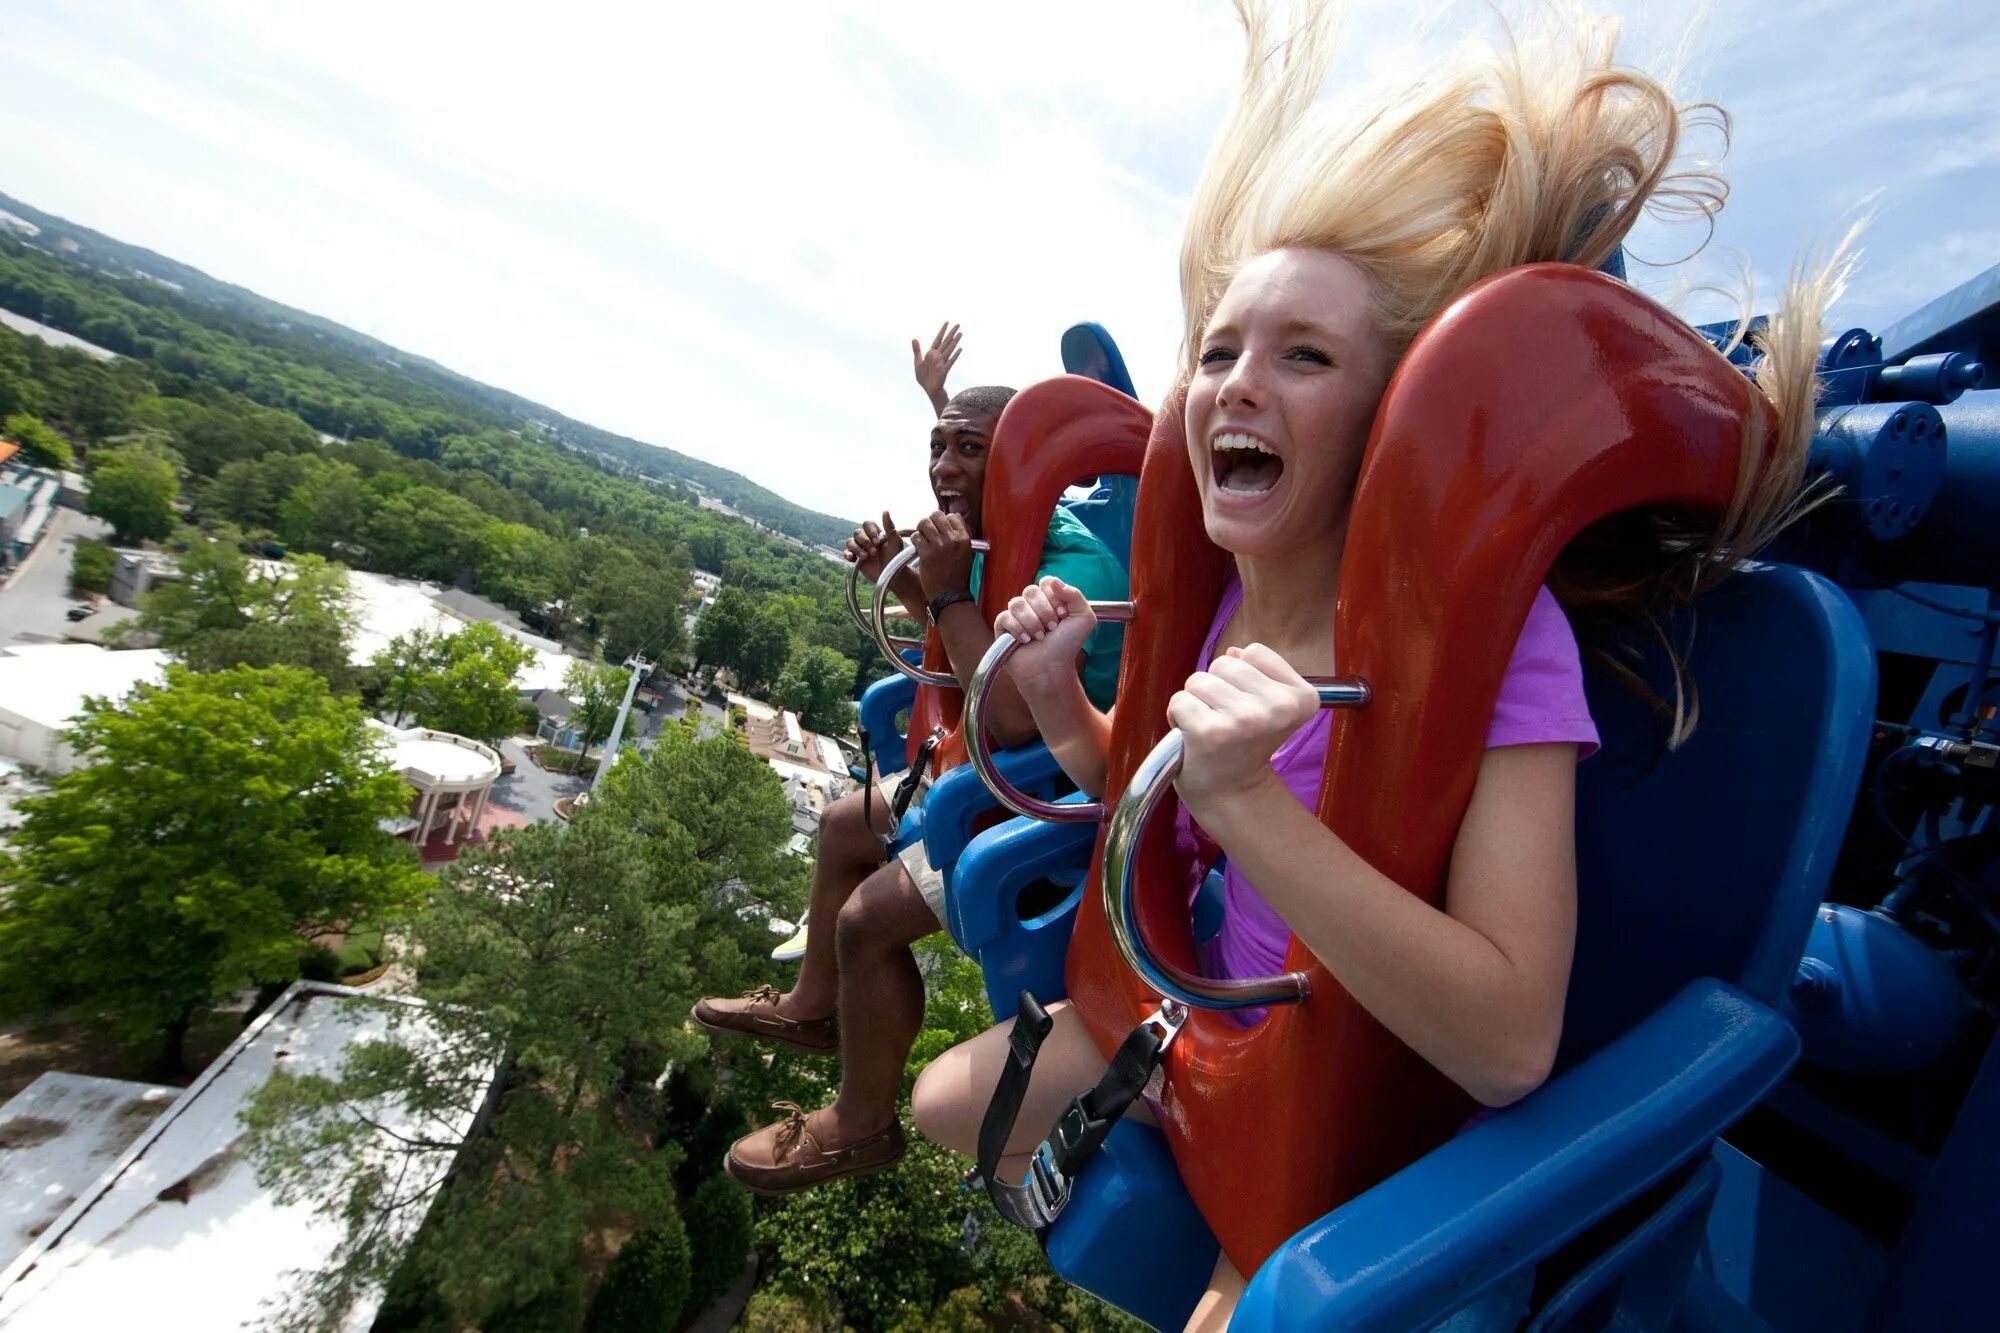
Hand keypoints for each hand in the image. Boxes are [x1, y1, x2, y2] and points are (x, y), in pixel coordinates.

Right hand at [844, 510, 905, 584]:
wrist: (893, 576)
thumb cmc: (896, 558)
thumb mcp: (895, 542)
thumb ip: (890, 527)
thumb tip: (885, 511)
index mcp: (876, 532)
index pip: (867, 524)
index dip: (870, 531)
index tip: (878, 541)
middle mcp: (867, 539)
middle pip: (857, 532)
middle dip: (864, 542)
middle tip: (874, 552)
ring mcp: (860, 548)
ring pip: (850, 542)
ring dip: (857, 548)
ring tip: (866, 557)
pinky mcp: (856, 559)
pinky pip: (846, 553)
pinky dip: (847, 555)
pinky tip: (853, 559)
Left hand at [910, 511, 975, 603]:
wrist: (950, 595)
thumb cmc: (957, 576)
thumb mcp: (966, 553)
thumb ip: (959, 536)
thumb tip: (951, 519)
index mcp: (964, 539)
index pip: (953, 516)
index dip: (944, 521)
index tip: (941, 530)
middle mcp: (952, 539)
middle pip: (936, 515)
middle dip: (930, 522)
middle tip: (928, 532)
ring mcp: (939, 546)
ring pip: (924, 523)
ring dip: (921, 529)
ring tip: (923, 539)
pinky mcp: (926, 553)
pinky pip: (916, 536)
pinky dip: (915, 540)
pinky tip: (919, 548)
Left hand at [912, 322, 961, 410]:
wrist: (928, 389)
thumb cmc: (924, 377)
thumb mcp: (918, 362)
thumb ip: (917, 350)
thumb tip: (914, 338)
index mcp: (931, 353)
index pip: (938, 339)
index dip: (942, 331)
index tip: (947, 322)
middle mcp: (938, 356)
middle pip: (946, 342)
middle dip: (951, 333)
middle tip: (958, 324)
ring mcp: (942, 362)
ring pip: (949, 349)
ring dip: (955, 342)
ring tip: (960, 333)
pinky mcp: (944, 370)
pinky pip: (950, 361)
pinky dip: (955, 355)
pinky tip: (960, 349)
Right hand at [995, 577, 1096, 697]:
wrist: (1052, 668)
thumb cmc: (1067, 645)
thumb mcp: (1084, 618)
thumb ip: (1075, 595)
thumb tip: (1053, 581)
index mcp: (1049, 598)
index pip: (1046, 582)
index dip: (1054, 598)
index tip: (1062, 615)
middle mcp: (1031, 604)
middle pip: (1030, 591)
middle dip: (1045, 612)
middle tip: (1052, 629)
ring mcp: (1016, 615)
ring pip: (1017, 603)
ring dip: (1033, 623)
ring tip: (1039, 638)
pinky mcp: (1002, 628)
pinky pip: (1004, 617)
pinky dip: (1017, 630)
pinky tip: (1025, 641)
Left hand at [1167, 644, 1319, 819]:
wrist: (1233, 793)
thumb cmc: (1246, 743)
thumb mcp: (1270, 704)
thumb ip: (1257, 671)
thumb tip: (1234, 652)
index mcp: (1302, 698)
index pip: (1254, 652)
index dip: (1242, 676)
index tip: (1247, 705)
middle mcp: (1278, 708)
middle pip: (1224, 663)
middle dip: (1216, 686)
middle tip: (1225, 718)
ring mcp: (1245, 720)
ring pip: (1198, 679)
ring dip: (1196, 701)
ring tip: (1210, 726)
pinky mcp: (1211, 733)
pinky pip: (1179, 701)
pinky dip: (1177, 716)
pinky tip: (1193, 736)